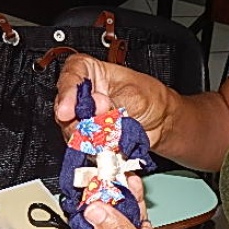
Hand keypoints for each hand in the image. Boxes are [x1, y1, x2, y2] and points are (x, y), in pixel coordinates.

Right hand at [55, 54, 175, 147]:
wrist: (163, 122)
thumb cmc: (151, 99)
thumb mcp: (133, 96)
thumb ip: (112, 104)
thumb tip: (96, 112)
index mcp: (91, 73)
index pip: (71, 76)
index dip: (67, 93)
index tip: (68, 111)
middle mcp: (83, 97)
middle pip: (65, 109)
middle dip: (78, 122)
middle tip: (96, 126)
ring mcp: (85, 121)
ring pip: (73, 133)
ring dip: (90, 141)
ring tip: (110, 142)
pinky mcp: (90, 141)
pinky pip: (87, 151)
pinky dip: (98, 156)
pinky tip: (111, 152)